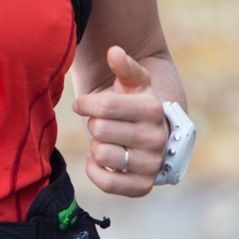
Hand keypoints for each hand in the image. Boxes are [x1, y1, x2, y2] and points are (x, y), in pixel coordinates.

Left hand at [72, 45, 166, 197]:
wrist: (148, 135)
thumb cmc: (135, 105)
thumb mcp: (133, 83)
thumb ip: (124, 66)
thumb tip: (114, 52)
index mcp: (153, 109)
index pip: (105, 106)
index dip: (86, 103)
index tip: (82, 104)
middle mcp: (156, 138)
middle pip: (99, 130)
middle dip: (93, 124)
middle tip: (101, 124)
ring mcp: (151, 164)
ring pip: (101, 155)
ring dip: (95, 147)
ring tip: (105, 141)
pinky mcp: (143, 186)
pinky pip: (108, 184)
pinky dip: (95, 172)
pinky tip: (96, 160)